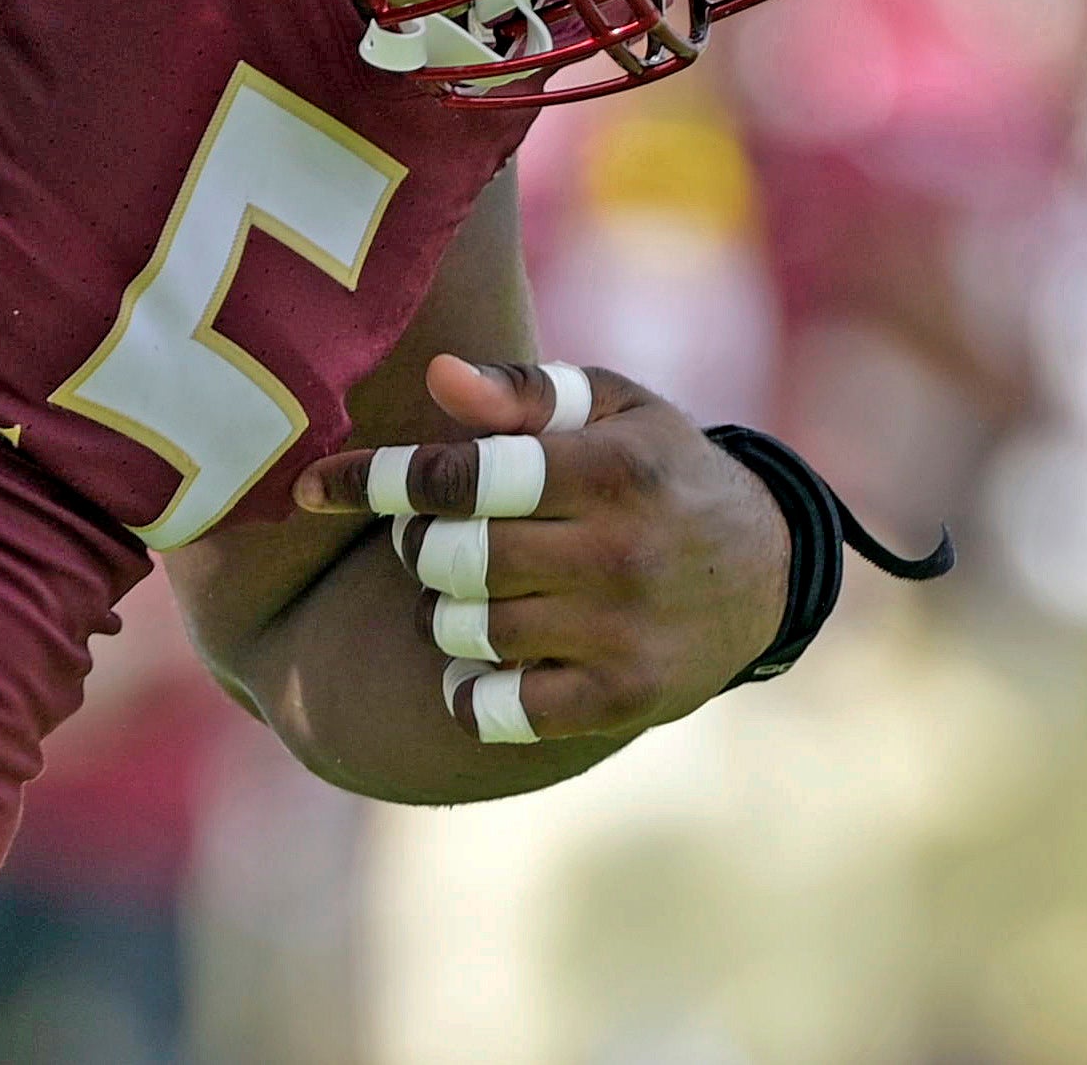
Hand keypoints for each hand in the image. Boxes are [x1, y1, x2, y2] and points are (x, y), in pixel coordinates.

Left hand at [293, 353, 788, 741]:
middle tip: (428, 536)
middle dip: (417, 544)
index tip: (317, 486)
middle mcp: (619, 553)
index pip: (464, 477)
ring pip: (471, 629)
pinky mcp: (625, 699)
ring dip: (443, 611)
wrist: (769, 568)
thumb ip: (523, 390)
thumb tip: (437, 377)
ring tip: (465, 591)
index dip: (379, 480)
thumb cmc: (660, 470)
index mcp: (611, 471)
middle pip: (456, 557)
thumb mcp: (613, 408)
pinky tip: (477, 664)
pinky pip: (506, 709)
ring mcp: (623, 633)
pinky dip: (469, 693)